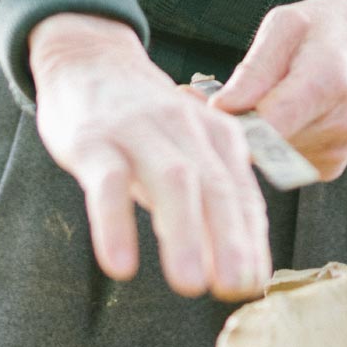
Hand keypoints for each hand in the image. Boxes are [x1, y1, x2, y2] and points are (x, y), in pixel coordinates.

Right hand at [27, 13, 272, 299]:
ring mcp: (138, 131)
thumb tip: (239, 269)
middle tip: (237, 288)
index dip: (251, 240)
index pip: (241, 192)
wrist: (89, 57)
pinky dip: (115, 223)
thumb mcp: (189, 150)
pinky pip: (107, 183)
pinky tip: (120, 265)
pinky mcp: (92, 140)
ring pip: (170, 181)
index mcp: (217, 134)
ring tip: (190, 285)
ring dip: (184, 233)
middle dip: (230, 240)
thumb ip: (212, 201)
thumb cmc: (146, 121)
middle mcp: (184, 129)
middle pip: (215, 186)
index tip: (256, 285)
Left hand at [209, 0, 346, 179]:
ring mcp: (338, 150)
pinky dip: (269, 141)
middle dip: (229, 121)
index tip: (197, 100)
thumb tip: (220, 108)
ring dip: (249, 131)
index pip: (267, 124)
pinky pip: (280, 162)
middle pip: (260, 143)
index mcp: (326, 81)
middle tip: (206, 92)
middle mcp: (339, 123)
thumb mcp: (288, 24)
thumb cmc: (336, 27)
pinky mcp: (332, 167)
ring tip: (252, 95)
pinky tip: (277, 112)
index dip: (226, 119)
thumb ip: (254, 69)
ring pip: (266, 155)